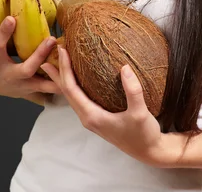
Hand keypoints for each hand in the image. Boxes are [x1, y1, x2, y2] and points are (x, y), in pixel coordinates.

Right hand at [0, 9, 62, 101]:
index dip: (3, 32)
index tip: (11, 18)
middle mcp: (10, 75)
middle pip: (26, 69)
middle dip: (39, 56)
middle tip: (51, 39)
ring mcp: (24, 85)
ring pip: (41, 84)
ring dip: (55, 75)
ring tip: (68, 64)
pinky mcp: (35, 90)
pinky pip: (50, 89)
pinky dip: (61, 84)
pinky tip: (74, 76)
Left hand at [40, 45, 167, 167]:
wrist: (148, 151)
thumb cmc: (143, 134)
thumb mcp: (140, 113)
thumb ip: (133, 91)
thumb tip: (124, 67)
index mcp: (92, 116)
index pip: (71, 89)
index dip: (65, 69)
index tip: (62, 50)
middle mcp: (87, 117)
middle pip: (67, 91)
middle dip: (59, 71)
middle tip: (53, 51)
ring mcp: (92, 117)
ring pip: (72, 94)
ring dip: (65, 77)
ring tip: (59, 61)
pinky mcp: (98, 116)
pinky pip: (81, 97)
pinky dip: (76, 83)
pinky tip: (79, 75)